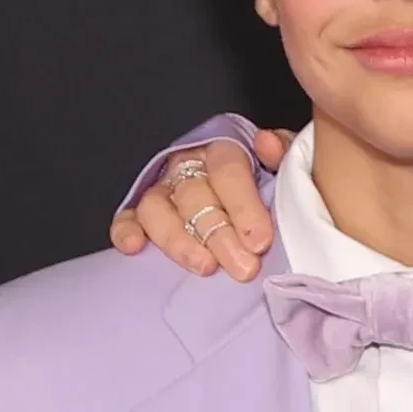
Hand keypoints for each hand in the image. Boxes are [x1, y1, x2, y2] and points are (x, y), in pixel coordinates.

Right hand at [110, 127, 290, 280]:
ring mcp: (162, 189)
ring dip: (178, 240)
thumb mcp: (286, 165)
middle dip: (220, 235)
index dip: (244, 207)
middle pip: (195, 196)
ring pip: (158, 209)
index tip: (260, 241)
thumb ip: (284, 153)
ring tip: (204, 266)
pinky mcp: (140, 213)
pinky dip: (126, 231)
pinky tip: (135, 247)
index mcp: (224, 149)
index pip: (228, 171)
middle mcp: (189, 165)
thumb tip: (268, 143)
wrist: (254, 204)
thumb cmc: (270, 184)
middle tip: (244, 268)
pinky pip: (127, 218)